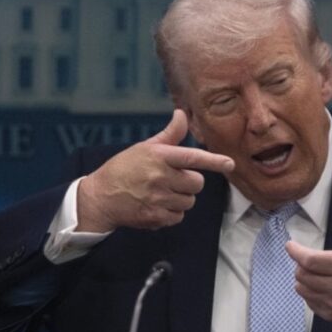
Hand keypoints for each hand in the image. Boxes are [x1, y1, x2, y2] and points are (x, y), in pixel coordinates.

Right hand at [76, 109, 234, 231]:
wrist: (100, 196)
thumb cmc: (124, 168)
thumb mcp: (145, 147)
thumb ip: (169, 135)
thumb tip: (182, 114)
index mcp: (159, 157)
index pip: (192, 158)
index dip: (214, 161)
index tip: (230, 164)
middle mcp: (160, 177)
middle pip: (197, 183)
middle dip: (189, 182)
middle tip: (172, 179)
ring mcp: (158, 199)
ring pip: (189, 201)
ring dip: (181, 198)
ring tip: (162, 193)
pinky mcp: (155, 217)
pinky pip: (179, 216)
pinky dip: (172, 213)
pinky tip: (157, 205)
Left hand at [285, 207, 331, 331]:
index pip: (311, 261)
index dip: (296, 252)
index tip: (290, 245)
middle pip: (303, 274)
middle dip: (300, 263)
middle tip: (307, 257)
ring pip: (302, 288)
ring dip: (302, 276)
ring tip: (314, 270)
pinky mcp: (331, 314)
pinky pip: (308, 300)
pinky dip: (308, 290)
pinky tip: (319, 284)